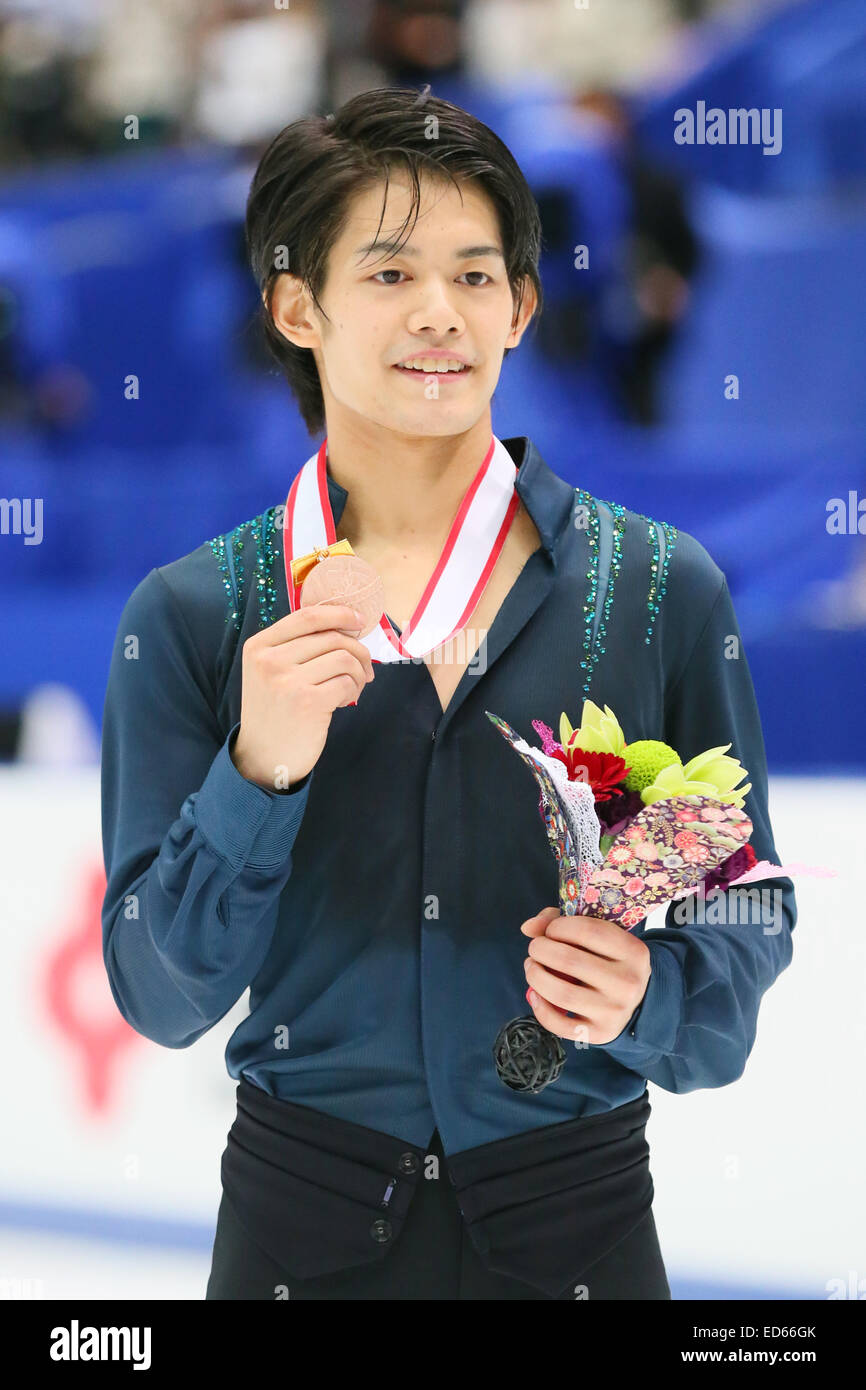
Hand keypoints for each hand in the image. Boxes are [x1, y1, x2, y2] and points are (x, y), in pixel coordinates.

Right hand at [231, 603, 374, 791]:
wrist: (264, 757)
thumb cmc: (275, 711)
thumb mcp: (270, 672)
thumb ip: (297, 647)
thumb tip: (346, 625)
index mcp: (259, 646)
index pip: (307, 616)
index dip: (339, 614)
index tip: (360, 621)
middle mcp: (269, 660)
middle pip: (331, 637)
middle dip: (357, 651)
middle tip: (364, 669)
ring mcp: (287, 681)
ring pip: (343, 658)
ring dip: (359, 672)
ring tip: (355, 687)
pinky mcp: (307, 702)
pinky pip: (346, 682)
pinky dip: (353, 690)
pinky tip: (345, 701)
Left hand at [520, 906, 650, 1043]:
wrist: (637, 1001)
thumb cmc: (609, 960)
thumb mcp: (599, 936)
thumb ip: (561, 921)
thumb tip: (528, 927)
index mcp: (633, 951)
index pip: (588, 931)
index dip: (559, 927)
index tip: (550, 931)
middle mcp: (627, 982)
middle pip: (569, 961)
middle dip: (540, 949)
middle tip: (535, 948)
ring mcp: (615, 1011)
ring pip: (562, 993)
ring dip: (535, 976)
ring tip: (531, 967)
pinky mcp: (600, 1034)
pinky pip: (560, 1024)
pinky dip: (540, 1008)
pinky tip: (535, 994)